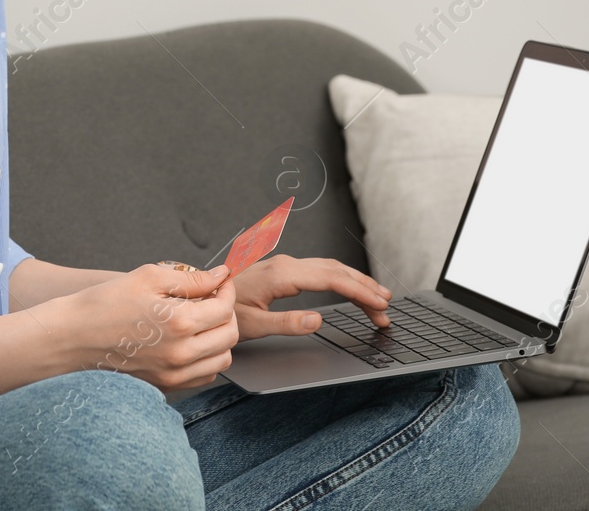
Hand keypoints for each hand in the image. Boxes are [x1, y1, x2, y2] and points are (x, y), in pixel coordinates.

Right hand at [49, 263, 238, 392]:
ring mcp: (173, 375)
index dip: (225, 290)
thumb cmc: (104, 304)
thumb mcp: (148, 277)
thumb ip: (190, 278)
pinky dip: (206, 358)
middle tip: (212, 298)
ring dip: (219, 338)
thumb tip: (219, 276)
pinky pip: (203, 376)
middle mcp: (181, 354)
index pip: (224, 308)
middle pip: (229, 336)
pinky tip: (190, 341)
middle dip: (227, 312)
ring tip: (202, 320)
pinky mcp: (164, 386)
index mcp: (179, 323)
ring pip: (221, 360)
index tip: (219, 282)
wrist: (72, 338)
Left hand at [230, 254, 392, 340]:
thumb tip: (319, 320)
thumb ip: (287, 323)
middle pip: (337, 271)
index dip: (360, 292)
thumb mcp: (253, 324)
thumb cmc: (224, 311)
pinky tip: (350, 288)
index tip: (380, 306)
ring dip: (356, 282)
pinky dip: (341, 279)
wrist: (202, 297)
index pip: (332, 279)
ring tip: (378, 299)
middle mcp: (287, 264)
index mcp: (283, 274)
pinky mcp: (283, 270)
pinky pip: (320, 270)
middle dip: (365, 288)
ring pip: (330, 268)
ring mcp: (285, 265)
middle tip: (386, 309)